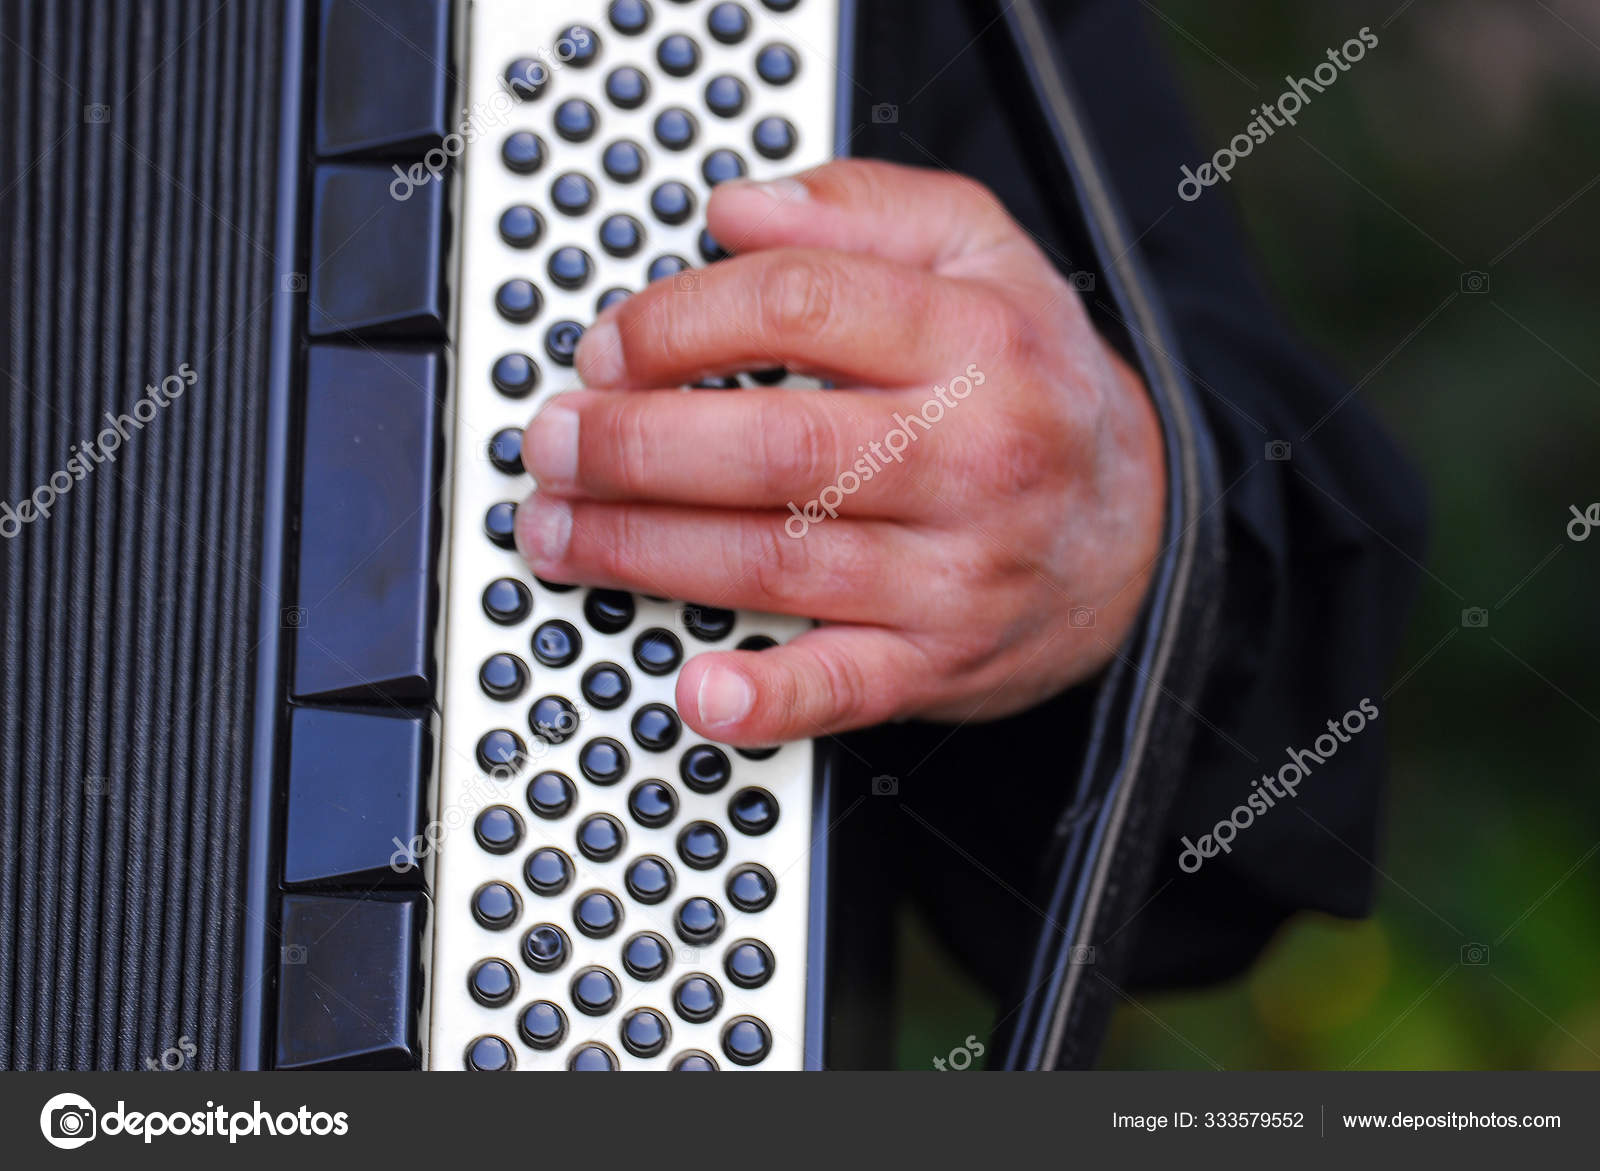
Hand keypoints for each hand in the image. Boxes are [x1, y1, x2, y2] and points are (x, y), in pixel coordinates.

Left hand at [517, 160, 1165, 745]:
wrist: (1137, 529)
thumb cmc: (1035, 384)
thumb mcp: (982, 253)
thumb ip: (863, 209)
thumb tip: (736, 209)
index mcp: (973, 339)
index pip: (799, 306)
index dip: (677, 322)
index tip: (609, 348)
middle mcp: (969, 456)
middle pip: (772, 445)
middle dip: (633, 445)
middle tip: (552, 443)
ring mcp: (955, 571)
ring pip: (778, 561)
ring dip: (645, 551)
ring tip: (561, 532)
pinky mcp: (940, 662)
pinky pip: (845, 689)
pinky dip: (766, 698)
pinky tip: (696, 690)